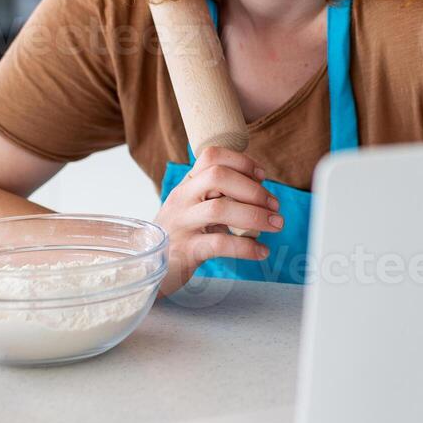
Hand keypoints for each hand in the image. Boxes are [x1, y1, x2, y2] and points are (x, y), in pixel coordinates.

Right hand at [154, 146, 282, 294]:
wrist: (146, 267)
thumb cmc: (179, 236)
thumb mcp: (193, 209)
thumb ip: (217, 197)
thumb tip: (260, 191)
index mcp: (186, 185)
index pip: (211, 156)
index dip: (241, 161)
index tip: (262, 175)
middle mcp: (181, 200)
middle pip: (218, 177)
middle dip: (253, 189)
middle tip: (274, 205)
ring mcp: (181, 224)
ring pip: (219, 209)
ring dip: (255, 216)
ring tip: (276, 225)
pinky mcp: (185, 251)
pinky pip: (219, 243)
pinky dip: (246, 247)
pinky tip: (262, 251)